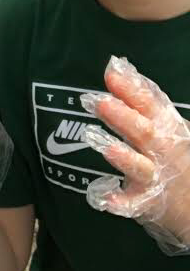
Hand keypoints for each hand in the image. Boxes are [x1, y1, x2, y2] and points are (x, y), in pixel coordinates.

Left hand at [82, 56, 189, 251]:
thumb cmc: (171, 152)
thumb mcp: (163, 121)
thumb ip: (139, 96)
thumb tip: (115, 66)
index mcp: (166, 127)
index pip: (150, 103)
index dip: (132, 88)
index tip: (112, 73)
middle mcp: (161, 150)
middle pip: (142, 131)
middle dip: (121, 117)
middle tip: (99, 102)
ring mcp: (154, 176)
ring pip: (138, 167)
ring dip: (122, 156)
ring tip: (105, 147)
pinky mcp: (146, 201)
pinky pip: (131, 204)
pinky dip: (119, 202)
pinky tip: (104, 199)